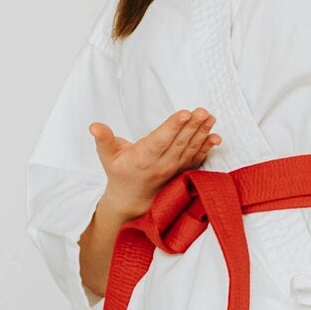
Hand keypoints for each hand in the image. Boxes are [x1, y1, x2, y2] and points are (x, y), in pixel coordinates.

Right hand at [90, 108, 220, 222]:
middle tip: (203, 110)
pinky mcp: (182, 172)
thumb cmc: (119, 171)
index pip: (159, 141)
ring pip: (190, 150)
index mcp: (141, 159)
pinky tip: (216, 138)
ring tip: (210, 118)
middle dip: (192, 126)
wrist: (132, 199)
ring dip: (202, 133)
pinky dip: (207, 149)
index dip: (172, 127)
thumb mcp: (107, 155)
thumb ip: (103, 139)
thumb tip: (94, 126)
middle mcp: (160, 165)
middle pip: (179, 143)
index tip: (184, 113)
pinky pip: (196, 159)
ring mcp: (173, 170)